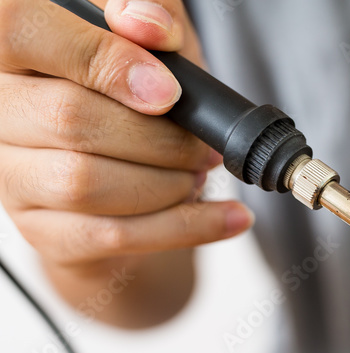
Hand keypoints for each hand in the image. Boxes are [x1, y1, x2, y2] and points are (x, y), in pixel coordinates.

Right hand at [0, 0, 251, 272]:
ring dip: (167, 182)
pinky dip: (187, 226)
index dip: (101, 58)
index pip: (22, 31)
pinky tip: (229, 216)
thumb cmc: (139, 97)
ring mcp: (12, 175)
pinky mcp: (44, 231)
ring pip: (84, 181)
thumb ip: (152, 15)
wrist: (134, 177)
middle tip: (202, 143)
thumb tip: (148, 25)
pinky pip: (113, 235)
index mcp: (12, 48)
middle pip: (68, 117)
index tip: (167, 90)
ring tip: (199, 172)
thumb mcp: (155, 42)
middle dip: (158, 136)